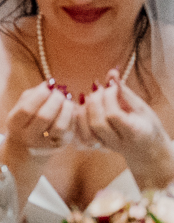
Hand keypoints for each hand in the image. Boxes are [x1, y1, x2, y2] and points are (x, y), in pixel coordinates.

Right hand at [4, 81, 73, 158]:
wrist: (27, 146)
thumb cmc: (25, 119)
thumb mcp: (21, 107)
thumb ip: (33, 94)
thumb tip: (50, 84)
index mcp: (15, 124)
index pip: (27, 109)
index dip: (39, 95)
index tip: (47, 86)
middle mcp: (28, 137)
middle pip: (44, 117)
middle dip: (54, 100)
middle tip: (59, 93)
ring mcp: (45, 144)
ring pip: (60, 126)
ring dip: (66, 109)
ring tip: (66, 100)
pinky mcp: (60, 146)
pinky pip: (70, 130)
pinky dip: (72, 116)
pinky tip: (69, 109)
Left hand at [77, 70, 173, 189]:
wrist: (146, 149)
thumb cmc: (146, 125)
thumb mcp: (141, 107)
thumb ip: (124, 92)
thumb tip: (111, 73)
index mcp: (134, 132)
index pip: (113, 115)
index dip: (108, 97)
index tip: (110, 85)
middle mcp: (117, 142)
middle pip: (97, 123)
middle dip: (94, 102)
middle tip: (97, 88)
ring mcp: (104, 147)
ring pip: (85, 132)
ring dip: (83, 110)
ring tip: (89, 96)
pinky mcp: (93, 147)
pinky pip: (78, 136)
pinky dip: (76, 119)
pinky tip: (81, 105)